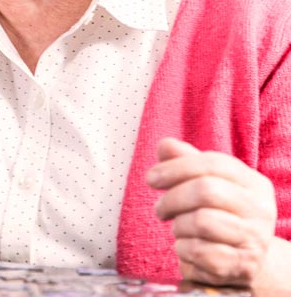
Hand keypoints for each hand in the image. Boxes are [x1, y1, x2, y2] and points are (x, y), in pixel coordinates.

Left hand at [148, 137, 276, 285]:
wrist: (242, 259)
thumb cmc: (219, 215)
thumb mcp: (207, 184)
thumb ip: (186, 161)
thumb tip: (165, 145)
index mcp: (254, 183)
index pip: (212, 163)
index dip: (176, 167)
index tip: (151, 178)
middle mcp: (260, 209)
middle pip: (206, 190)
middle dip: (172, 199)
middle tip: (160, 209)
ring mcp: (254, 239)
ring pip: (201, 221)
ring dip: (178, 225)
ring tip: (179, 228)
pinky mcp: (242, 265)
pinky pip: (200, 252)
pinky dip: (183, 249)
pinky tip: (186, 247)